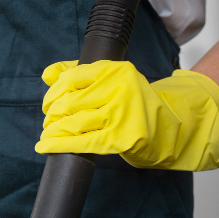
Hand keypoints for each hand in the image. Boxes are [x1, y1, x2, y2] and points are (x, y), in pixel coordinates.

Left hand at [36, 61, 218, 170]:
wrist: (173, 127)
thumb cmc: (136, 104)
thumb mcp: (113, 80)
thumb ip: (80, 74)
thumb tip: (48, 74)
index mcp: (116, 70)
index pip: (71, 78)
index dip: (53, 92)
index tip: (48, 102)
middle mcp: (119, 89)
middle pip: (69, 101)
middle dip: (52, 114)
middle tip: (48, 121)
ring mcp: (121, 113)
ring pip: (74, 121)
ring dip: (53, 130)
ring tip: (47, 134)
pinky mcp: (121, 137)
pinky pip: (82, 141)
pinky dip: (59, 144)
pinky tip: (45, 146)